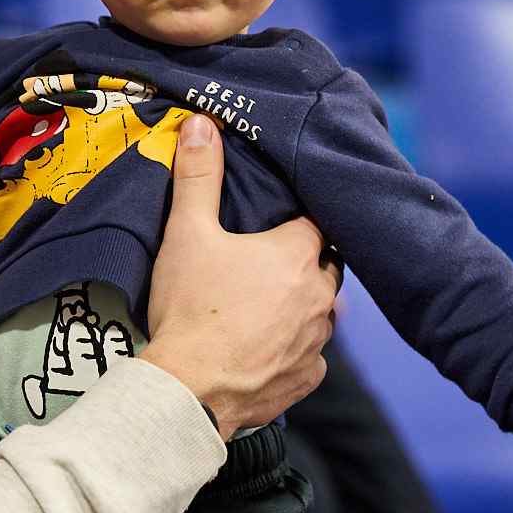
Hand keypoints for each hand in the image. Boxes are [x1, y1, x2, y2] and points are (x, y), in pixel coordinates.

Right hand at [140, 114, 337, 438]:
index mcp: (298, 253)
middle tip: (266, 263)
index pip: (315, 223)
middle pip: (324, 265)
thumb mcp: (187, 233)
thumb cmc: (192, 307)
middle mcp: (320, 295)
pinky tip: (269, 349)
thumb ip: (198, 177)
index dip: (296, 221)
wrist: (190, 389)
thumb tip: (202, 124)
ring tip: (266, 306)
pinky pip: (312, 357)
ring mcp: (317, 340)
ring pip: (322, 312)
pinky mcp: (307, 378)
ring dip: (302, 306)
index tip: (275, 223)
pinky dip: (295, 350)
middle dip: (303, 261)